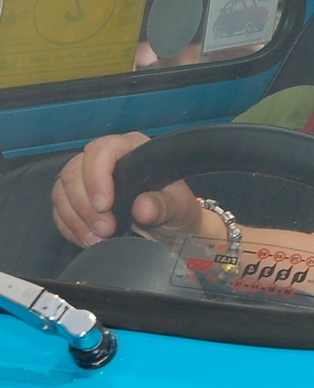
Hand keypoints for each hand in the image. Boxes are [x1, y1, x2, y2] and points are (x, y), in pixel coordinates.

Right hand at [51, 132, 202, 246]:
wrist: (172, 229)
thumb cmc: (177, 210)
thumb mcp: (179, 207)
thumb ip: (164, 205)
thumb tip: (143, 207)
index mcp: (134, 149)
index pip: (102, 150)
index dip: (97, 176)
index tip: (104, 205)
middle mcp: (108, 159)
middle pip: (75, 171)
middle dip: (85, 205)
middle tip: (105, 229)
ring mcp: (89, 179)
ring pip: (63, 190)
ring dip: (76, 218)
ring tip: (98, 238)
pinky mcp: (78, 199)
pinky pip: (60, 209)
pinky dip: (70, 227)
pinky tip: (88, 238)